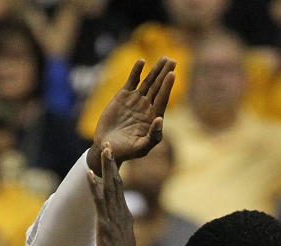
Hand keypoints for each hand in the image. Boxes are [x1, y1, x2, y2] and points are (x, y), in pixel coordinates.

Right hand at [89, 56, 174, 172]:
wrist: (107, 147)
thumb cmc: (124, 151)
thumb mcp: (140, 148)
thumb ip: (152, 136)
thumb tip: (160, 118)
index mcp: (153, 118)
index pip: (162, 100)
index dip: (167, 87)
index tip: (172, 74)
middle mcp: (147, 107)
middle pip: (158, 87)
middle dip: (165, 74)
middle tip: (173, 60)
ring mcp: (136, 100)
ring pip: (148, 82)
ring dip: (156, 70)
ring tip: (164, 58)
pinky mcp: (124, 95)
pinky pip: (132, 80)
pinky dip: (136, 71)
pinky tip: (142, 61)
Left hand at [89, 145, 136, 245]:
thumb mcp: (123, 242)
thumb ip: (121, 230)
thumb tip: (121, 228)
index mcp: (125, 216)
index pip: (120, 190)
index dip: (115, 173)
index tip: (112, 159)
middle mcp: (121, 213)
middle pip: (117, 183)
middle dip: (112, 163)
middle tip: (108, 145)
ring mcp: (114, 219)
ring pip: (110, 187)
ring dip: (106, 168)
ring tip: (103, 151)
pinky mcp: (105, 226)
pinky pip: (99, 202)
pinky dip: (95, 187)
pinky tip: (90, 175)